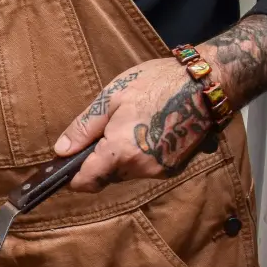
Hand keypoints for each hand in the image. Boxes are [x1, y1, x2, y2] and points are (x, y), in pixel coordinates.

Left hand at [55, 57, 213, 191]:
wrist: (205, 84)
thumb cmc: (157, 84)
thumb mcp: (111, 98)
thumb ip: (84, 128)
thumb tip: (61, 151)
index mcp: (122, 151)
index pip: (86, 182)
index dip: (71, 176)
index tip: (66, 164)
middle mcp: (142, 168)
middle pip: (105, 177)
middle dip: (96, 161)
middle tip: (104, 130)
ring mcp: (161, 170)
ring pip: (124, 173)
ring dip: (118, 158)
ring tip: (129, 126)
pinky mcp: (173, 168)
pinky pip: (143, 168)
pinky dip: (137, 156)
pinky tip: (146, 131)